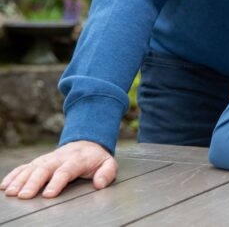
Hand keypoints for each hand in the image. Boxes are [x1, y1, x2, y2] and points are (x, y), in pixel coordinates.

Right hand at [0, 140, 116, 198]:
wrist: (86, 142)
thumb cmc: (96, 158)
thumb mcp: (108, 163)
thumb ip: (107, 173)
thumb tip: (99, 184)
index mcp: (77, 159)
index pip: (66, 171)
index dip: (57, 182)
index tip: (49, 194)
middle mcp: (59, 158)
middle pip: (44, 169)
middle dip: (33, 182)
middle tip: (24, 195)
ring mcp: (47, 159)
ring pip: (32, 168)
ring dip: (20, 180)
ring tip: (11, 192)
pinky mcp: (39, 161)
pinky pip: (24, 167)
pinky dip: (14, 175)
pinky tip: (5, 185)